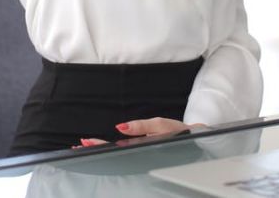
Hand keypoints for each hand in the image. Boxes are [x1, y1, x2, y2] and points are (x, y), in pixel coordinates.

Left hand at [71, 117, 202, 148]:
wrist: (199, 139)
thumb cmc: (181, 134)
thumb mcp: (162, 125)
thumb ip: (142, 127)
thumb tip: (121, 127)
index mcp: (142, 146)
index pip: (116, 147)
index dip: (99, 146)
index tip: (85, 143)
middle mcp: (140, 151)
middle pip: (114, 152)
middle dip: (96, 149)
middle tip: (79, 146)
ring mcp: (142, 151)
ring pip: (119, 152)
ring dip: (102, 149)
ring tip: (86, 146)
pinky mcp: (146, 150)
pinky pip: (126, 150)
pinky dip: (113, 148)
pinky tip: (106, 147)